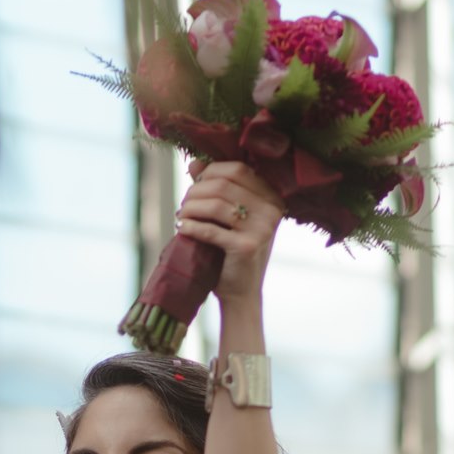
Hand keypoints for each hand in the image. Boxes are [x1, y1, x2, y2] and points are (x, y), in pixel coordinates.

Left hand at [174, 161, 282, 312]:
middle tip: (184, 205)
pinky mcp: (247, 247)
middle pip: (223, 185)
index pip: (238, 169)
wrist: (241, 291)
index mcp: (272, 197)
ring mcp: (262, 228)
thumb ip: (214, 187)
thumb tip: (194, 162)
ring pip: (215, 205)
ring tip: (181, 216)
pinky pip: (211, 229)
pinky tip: (181, 228)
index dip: (210, 172)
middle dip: (196, 192)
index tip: (194, 186)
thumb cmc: (232, 249)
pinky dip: (191, 227)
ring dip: (190, 208)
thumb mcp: (228, 215)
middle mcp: (272, 210)